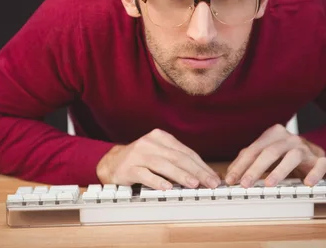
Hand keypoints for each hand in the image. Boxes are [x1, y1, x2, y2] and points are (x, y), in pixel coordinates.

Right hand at [96, 128, 220, 189]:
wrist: (112, 163)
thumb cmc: (140, 160)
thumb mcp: (159, 154)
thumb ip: (178, 161)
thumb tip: (203, 174)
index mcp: (161, 137)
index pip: (186, 152)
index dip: (201, 165)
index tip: (213, 177)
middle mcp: (150, 143)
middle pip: (178, 157)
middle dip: (197, 171)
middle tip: (210, 182)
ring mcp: (138, 155)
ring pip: (163, 165)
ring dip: (180, 175)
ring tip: (194, 184)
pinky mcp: (128, 168)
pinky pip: (145, 175)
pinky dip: (157, 181)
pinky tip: (167, 188)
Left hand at [225, 124, 325, 186]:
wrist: (313, 152)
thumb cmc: (285, 154)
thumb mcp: (265, 154)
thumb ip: (247, 161)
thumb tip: (229, 174)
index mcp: (274, 134)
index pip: (253, 150)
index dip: (241, 165)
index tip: (231, 180)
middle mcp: (289, 139)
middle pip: (270, 152)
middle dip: (255, 169)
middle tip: (245, 184)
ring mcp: (305, 148)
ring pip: (292, 157)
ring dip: (280, 171)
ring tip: (269, 184)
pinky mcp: (320, 159)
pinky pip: (319, 165)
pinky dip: (314, 174)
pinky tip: (307, 183)